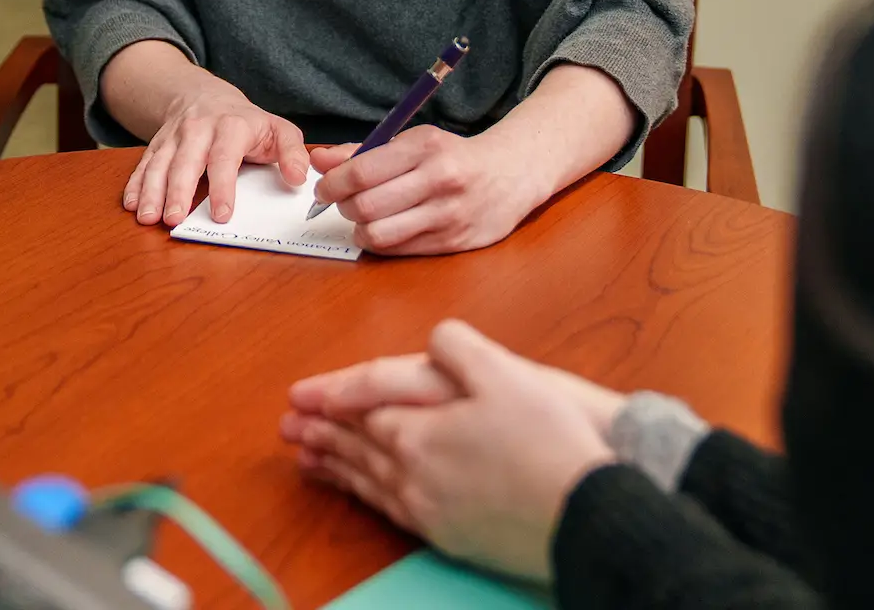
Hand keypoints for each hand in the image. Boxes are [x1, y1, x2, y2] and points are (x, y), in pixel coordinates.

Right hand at [122, 71, 309, 227]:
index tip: (222, 214)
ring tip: (148, 217)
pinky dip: (135, 183)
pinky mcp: (157, 144)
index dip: (223, 187)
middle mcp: (198, 129)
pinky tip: (132, 204)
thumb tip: (298, 178)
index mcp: (232, 126)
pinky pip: (144, 163)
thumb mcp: (277, 129)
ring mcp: (174, 136)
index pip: (224, 157)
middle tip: (173, 219)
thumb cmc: (246, 122)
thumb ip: (292, 153)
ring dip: (151, 190)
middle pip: (185, 161)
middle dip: (177, 191)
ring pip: (159, 163)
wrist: (205, 95)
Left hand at [278, 321, 617, 583]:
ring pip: (367, 481)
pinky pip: (388, 510)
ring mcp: (426, 508)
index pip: (362, 405)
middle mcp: (411, 472)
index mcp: (417, 429)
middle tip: (288, 428)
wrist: (586, 516)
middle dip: (320, 433)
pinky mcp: (446, 534)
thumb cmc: (549, 443)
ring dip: (334, 466)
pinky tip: (361, 493)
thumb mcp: (504, 372)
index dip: (330, 395)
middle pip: (355, 446)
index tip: (299, 395)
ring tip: (307, 460)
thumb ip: (457, 347)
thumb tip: (433, 340)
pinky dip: (364, 496)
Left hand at [308, 127, 547, 255]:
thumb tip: (317, 158)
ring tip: (364, 218)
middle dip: (344, 207)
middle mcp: (439, 180)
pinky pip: (399, 250)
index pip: (362, 171)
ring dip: (360, 229)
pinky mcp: (453, 242)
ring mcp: (448, 215)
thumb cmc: (452, 156)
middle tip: (344, 203)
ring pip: (379, 233)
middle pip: (367, 205)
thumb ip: (362, 152)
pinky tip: (385, 230)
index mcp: (426, 147)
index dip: (332, 184)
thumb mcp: (412, 142)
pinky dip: (381, 243)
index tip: (324, 188)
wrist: (511, 174)